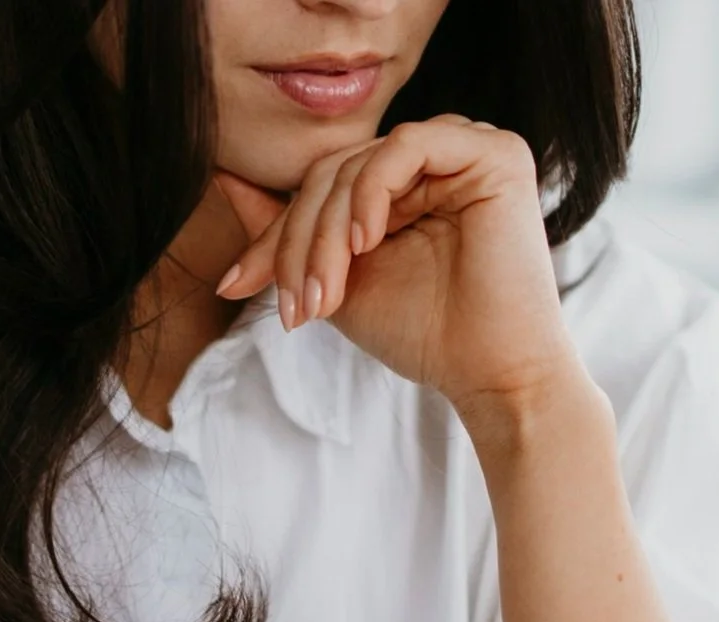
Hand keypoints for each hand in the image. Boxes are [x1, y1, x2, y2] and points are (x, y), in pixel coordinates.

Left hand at [214, 117, 580, 415]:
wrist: (495, 378)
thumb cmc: (428, 339)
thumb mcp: (339, 283)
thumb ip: (289, 235)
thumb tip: (224, 180)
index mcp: (409, 187)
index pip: (325, 186)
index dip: (279, 234)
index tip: (237, 284)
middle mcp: (439, 161)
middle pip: (336, 172)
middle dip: (300, 239)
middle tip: (295, 304)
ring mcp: (469, 150)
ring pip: (363, 161)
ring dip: (329, 230)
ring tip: (326, 293)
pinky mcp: (494, 153)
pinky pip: (406, 146)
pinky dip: (372, 192)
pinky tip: (367, 243)